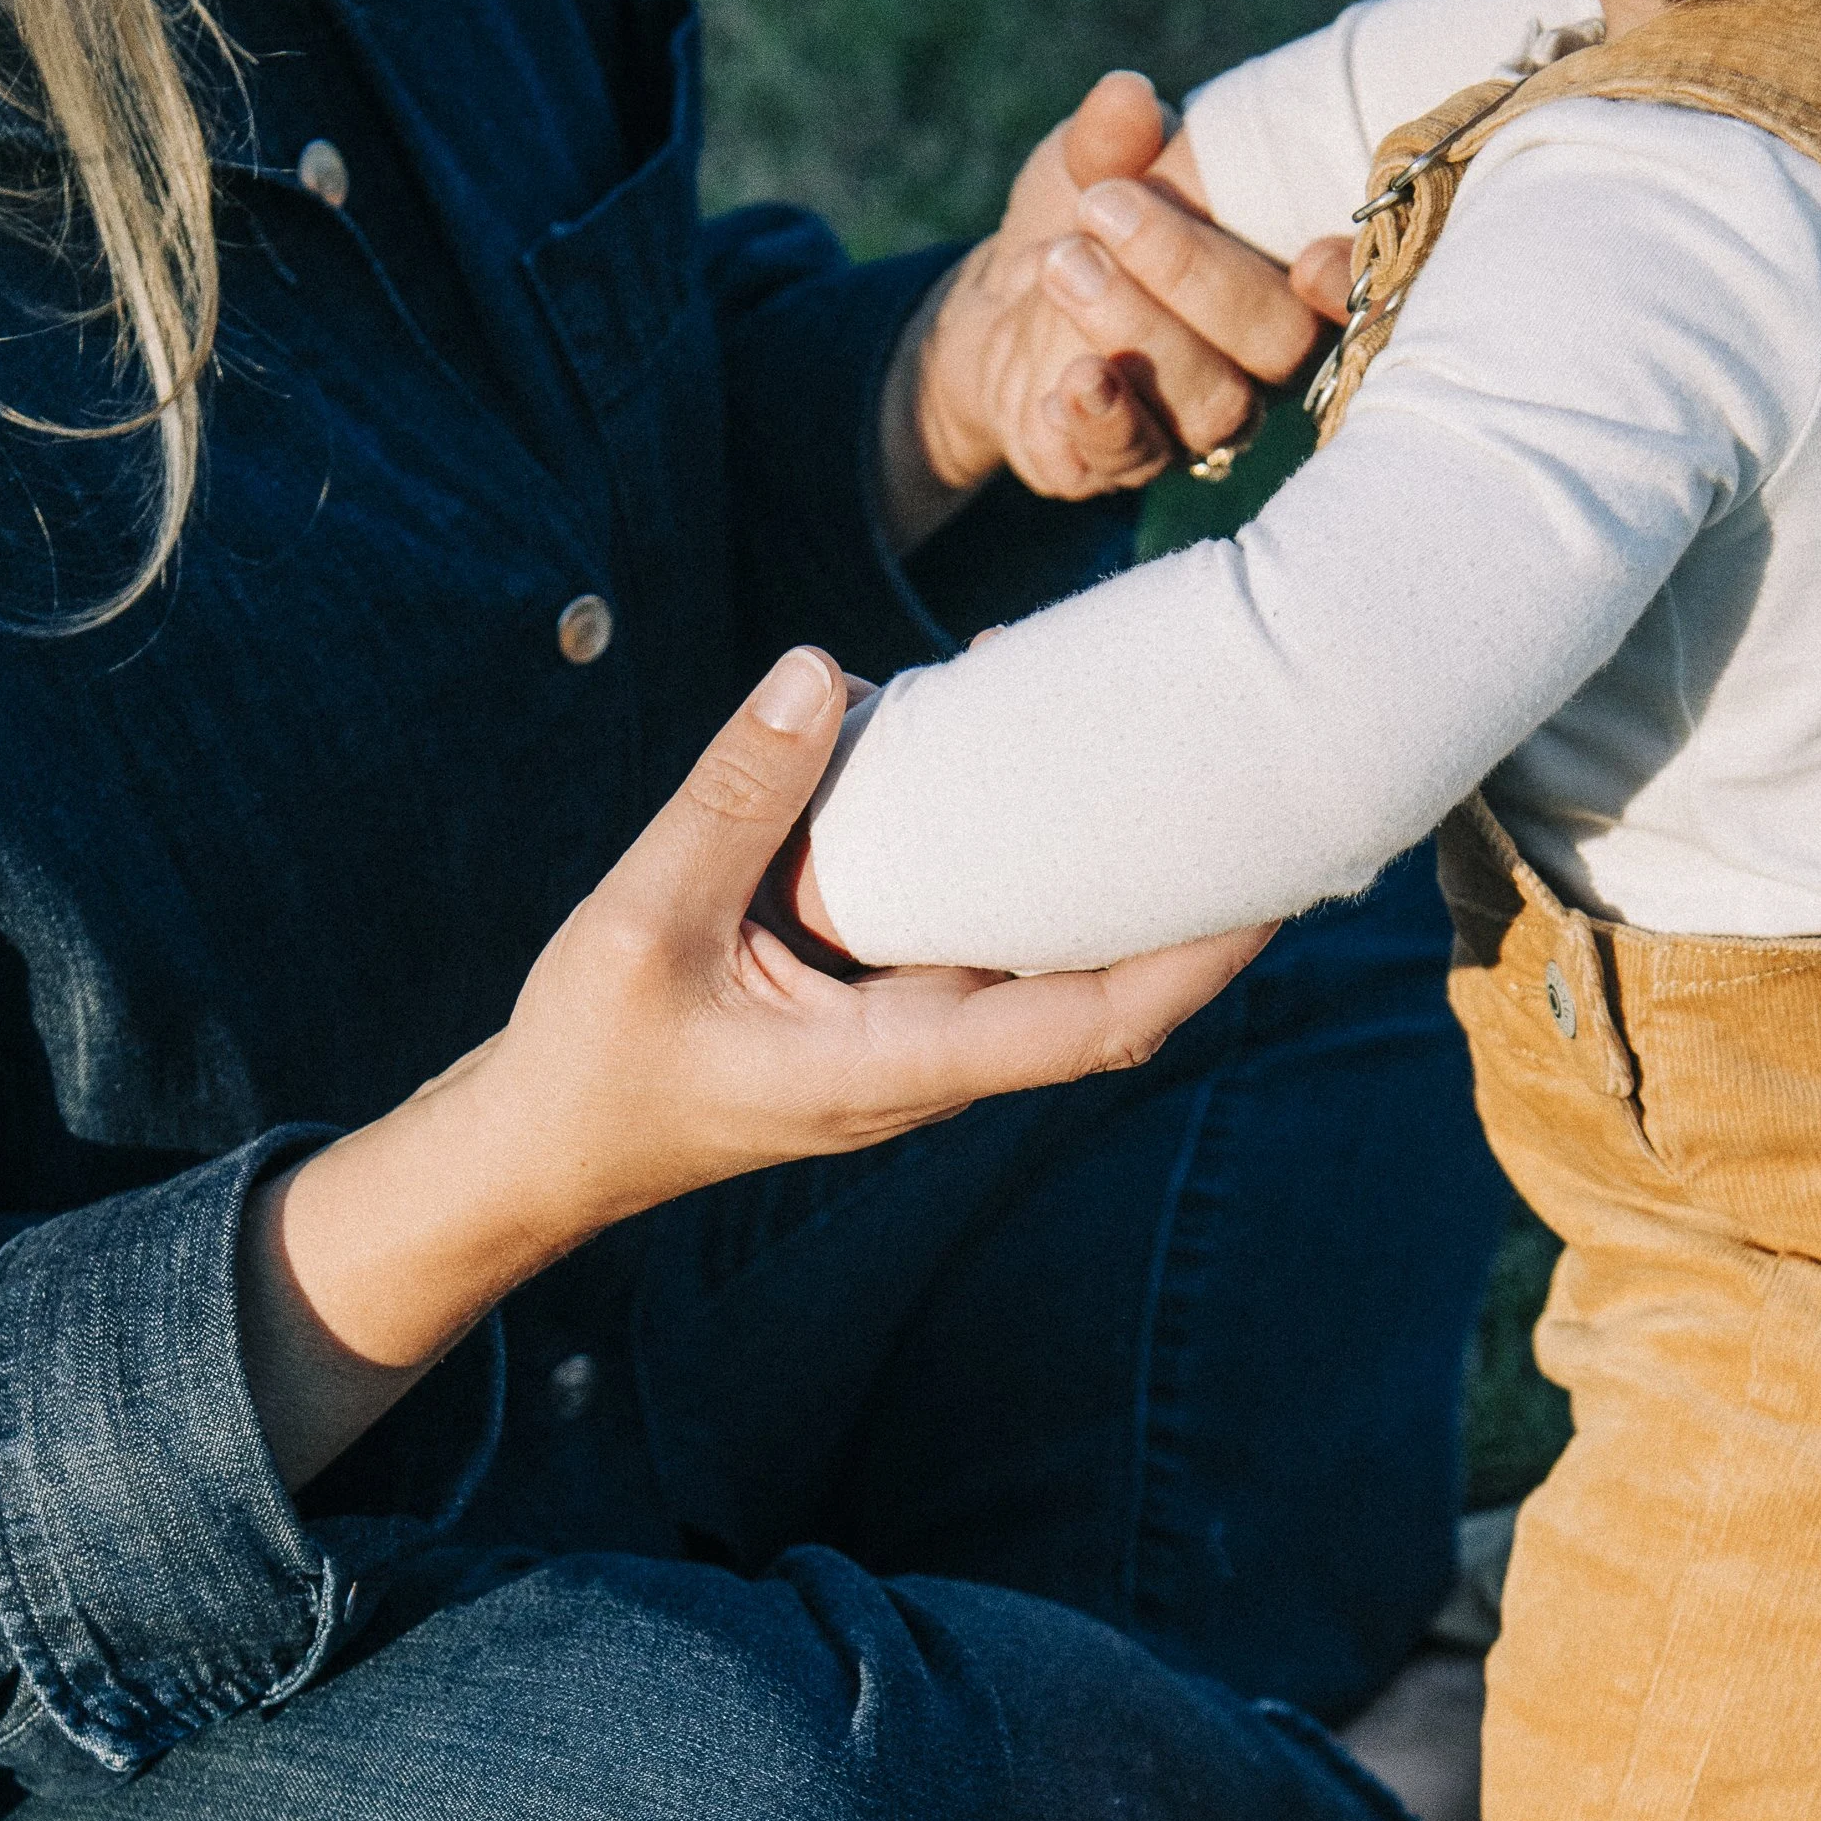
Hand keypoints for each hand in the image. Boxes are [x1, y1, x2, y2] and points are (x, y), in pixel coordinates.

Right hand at [242, 651, 1269, 1486]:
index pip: (1088, 1028)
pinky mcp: (883, 1016)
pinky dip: (1029, 878)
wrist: (544, 1147)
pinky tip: (1042, 792)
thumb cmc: (589, 1057)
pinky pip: (984, 947)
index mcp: (895, 1066)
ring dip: (1115, 889)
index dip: (1194, 962)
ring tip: (1173, 772)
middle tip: (1264, 794)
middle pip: (1104, 998)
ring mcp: (913, 1047)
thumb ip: (734, 799)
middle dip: (1190, 910)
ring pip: (1049, 970)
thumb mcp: (642, 919)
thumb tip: (822, 672)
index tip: (1277, 889)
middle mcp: (931, 1065)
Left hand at [908, 70, 1328, 504]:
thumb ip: (1114, 138)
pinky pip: (1131, 457)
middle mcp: (1258, 364)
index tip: (1310, 256)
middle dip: (1194, 275)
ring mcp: (1195, 426)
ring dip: (1137, 331)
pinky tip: (1067, 382)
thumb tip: (1128, 97)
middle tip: (1103, 208)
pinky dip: (1101, 418)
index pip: (1350, 292)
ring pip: (1211, 403)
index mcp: (1283, 278)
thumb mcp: (1091, 162)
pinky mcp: (1121, 463)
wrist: (999, 302)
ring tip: (1060, 264)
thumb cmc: (1085, 220)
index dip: (1348, 284)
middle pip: (1276, 344)